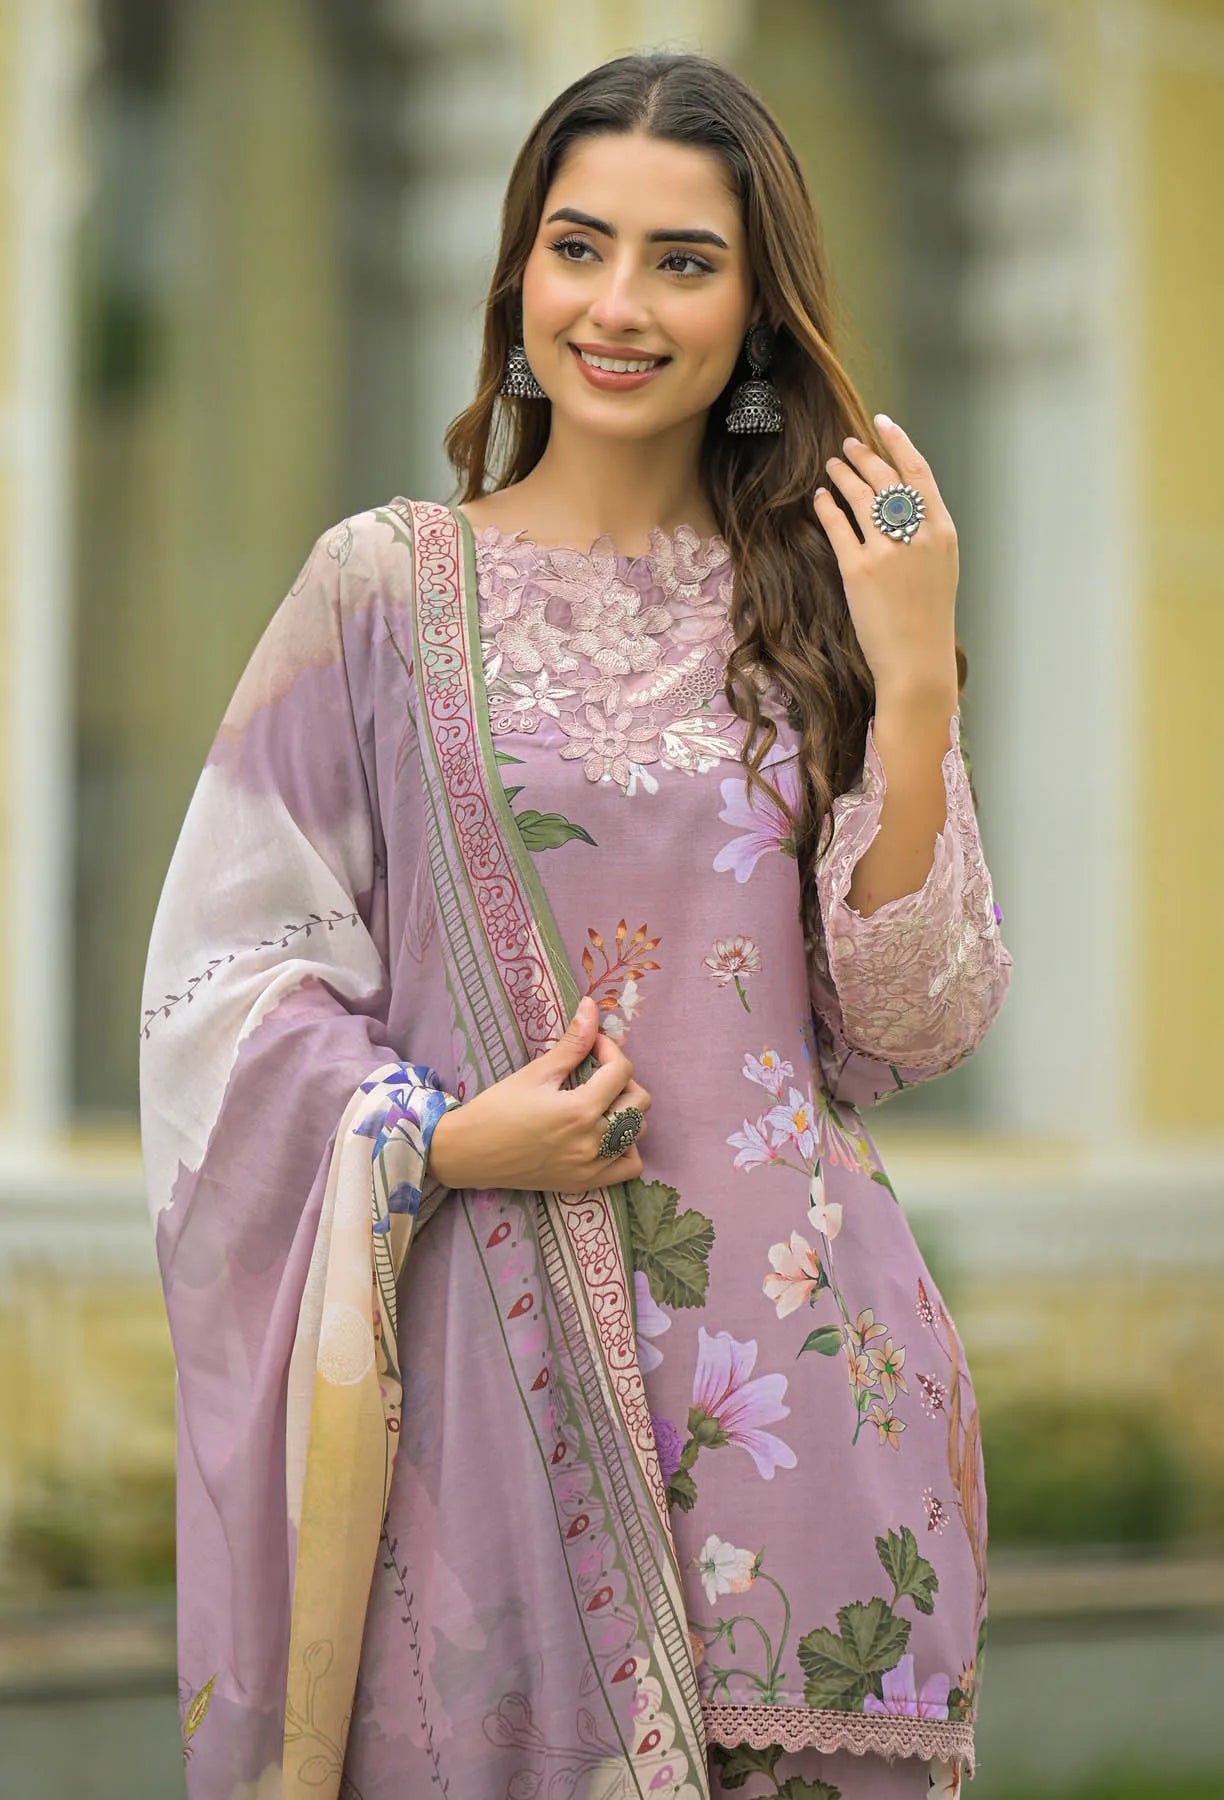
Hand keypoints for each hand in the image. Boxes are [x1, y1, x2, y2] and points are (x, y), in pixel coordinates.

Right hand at [426, 994, 651, 1194]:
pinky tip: (607, 1134)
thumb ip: (572, 1043)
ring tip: (602, 1101)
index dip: (610, 1050)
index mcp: (580, 1110)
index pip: (621, 1071)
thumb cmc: (497, 1108)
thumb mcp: (536, 1072)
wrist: (469, 1152)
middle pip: (638, 1102)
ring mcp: (591, 1166)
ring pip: (637, 1133)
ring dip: (627, 1110)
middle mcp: (592, 1142)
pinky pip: (628, 1167)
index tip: (592, 1046)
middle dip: (622, 1078)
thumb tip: (592, 1006)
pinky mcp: (584, 1182)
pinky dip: (626, 1148)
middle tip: (596, 1072)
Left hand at [813, 415, 959, 706]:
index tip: (883, 423)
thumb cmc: (929, 620)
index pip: (919, 473)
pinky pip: (838, 526)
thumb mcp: (941, 569)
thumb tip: (902, 504)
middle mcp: (916, 535)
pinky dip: (827, 506)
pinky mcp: (859, 571)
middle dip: (864, 455)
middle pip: (886, 478)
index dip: (899, 443)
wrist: (917, 661)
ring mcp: (887, 552)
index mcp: (942, 532)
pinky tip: (820, 498)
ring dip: (843, 474)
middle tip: (847, 445)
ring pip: (860, 496)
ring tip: (832, 465)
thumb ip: (925, 534)